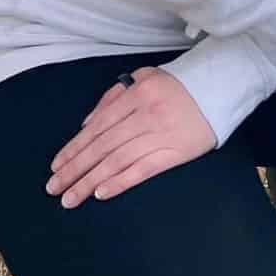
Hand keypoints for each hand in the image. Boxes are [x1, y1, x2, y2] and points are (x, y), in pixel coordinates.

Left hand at [46, 66, 216, 206]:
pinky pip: (144, 169)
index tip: (56, 167)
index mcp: (137, 94)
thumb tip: (86, 124)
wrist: (222, 87)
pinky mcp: (177, 152)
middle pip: (103, 146)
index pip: (98, 126)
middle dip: (75, 169)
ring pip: (118, 160)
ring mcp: (162, 134)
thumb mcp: (145, 77)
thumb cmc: (179, 84)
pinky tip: (101, 193)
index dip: (75, 148)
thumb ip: (114, 97)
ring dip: (90, 181)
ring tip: (70, 198)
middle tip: (54, 189)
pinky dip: (120, 182)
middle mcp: (147, 114)